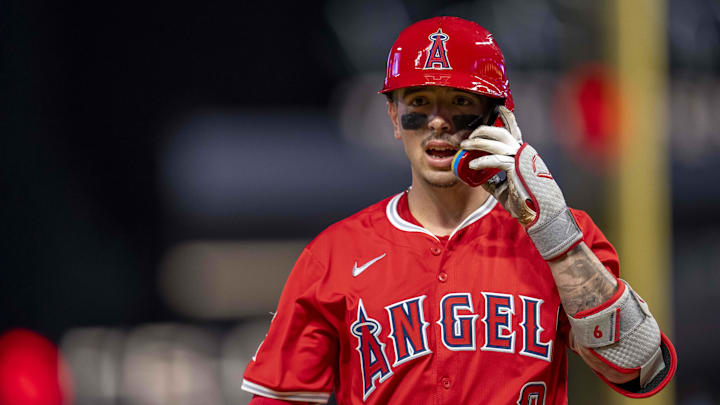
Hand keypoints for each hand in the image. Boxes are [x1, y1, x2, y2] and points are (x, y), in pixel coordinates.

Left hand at [459, 106, 582, 259]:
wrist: (541, 214)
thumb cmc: (525, 202)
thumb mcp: (504, 188)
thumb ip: (492, 180)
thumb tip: (479, 178)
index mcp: (523, 154)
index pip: (514, 130)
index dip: (507, 118)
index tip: (497, 109)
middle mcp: (524, 152)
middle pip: (502, 132)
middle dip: (483, 130)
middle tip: (468, 137)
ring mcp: (522, 159)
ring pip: (497, 142)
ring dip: (478, 142)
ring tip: (464, 146)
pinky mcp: (518, 168)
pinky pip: (496, 160)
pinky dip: (482, 161)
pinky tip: (471, 165)